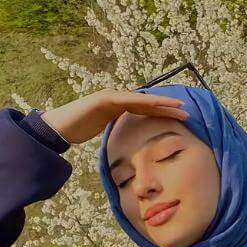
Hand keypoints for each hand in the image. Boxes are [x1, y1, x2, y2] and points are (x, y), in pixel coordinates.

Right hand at [40, 88, 188, 145]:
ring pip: (140, 99)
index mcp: (119, 108)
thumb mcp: (105, 135)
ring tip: (177, 107)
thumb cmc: (79, 130)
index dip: (162, 113)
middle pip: (147, 103)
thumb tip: (128, 150)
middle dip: (167, 107)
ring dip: (159, 102)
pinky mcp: (104, 99)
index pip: (145, 110)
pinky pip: (126, 100)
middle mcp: (117, 98)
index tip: (179, 119)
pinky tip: (154, 104)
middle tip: (186, 112)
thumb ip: (117, 136)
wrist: (60, 126)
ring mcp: (111, 96)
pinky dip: (141, 102)